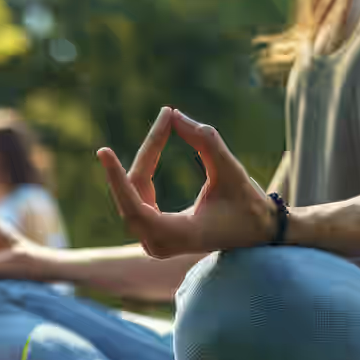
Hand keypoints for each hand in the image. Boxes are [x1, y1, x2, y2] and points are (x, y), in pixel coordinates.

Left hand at [98, 107, 275, 257]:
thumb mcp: (231, 171)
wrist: (256, 232)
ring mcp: (152, 242)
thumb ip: (206, 142)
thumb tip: (175, 116)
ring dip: (148, 157)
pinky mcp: (152, 233)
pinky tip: (155, 145)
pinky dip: (146, 170)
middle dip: (148, 152)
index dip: (117, 178)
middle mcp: (158, 244)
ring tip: (165, 124)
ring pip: (133, 192)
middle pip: (134, 191)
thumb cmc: (247, 204)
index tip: (103, 151)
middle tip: (164, 117)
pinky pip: (137, 196)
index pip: (134, 207)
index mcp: (177, 235)